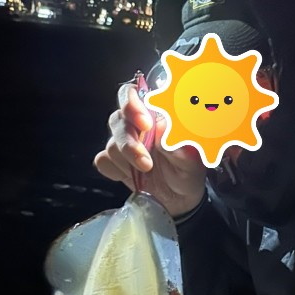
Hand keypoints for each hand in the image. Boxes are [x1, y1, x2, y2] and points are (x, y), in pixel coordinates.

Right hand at [94, 83, 206, 216]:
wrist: (180, 199)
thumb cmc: (187, 171)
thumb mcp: (191, 158)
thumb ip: (177, 141)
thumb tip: (160, 126)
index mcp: (154, 115)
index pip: (133, 94)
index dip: (132, 105)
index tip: (145, 124)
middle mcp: (135, 125)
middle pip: (117, 119)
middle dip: (129, 143)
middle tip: (146, 162)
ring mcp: (123, 143)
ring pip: (111, 144)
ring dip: (127, 161)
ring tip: (147, 171)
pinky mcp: (114, 161)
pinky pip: (103, 161)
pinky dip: (116, 171)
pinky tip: (132, 177)